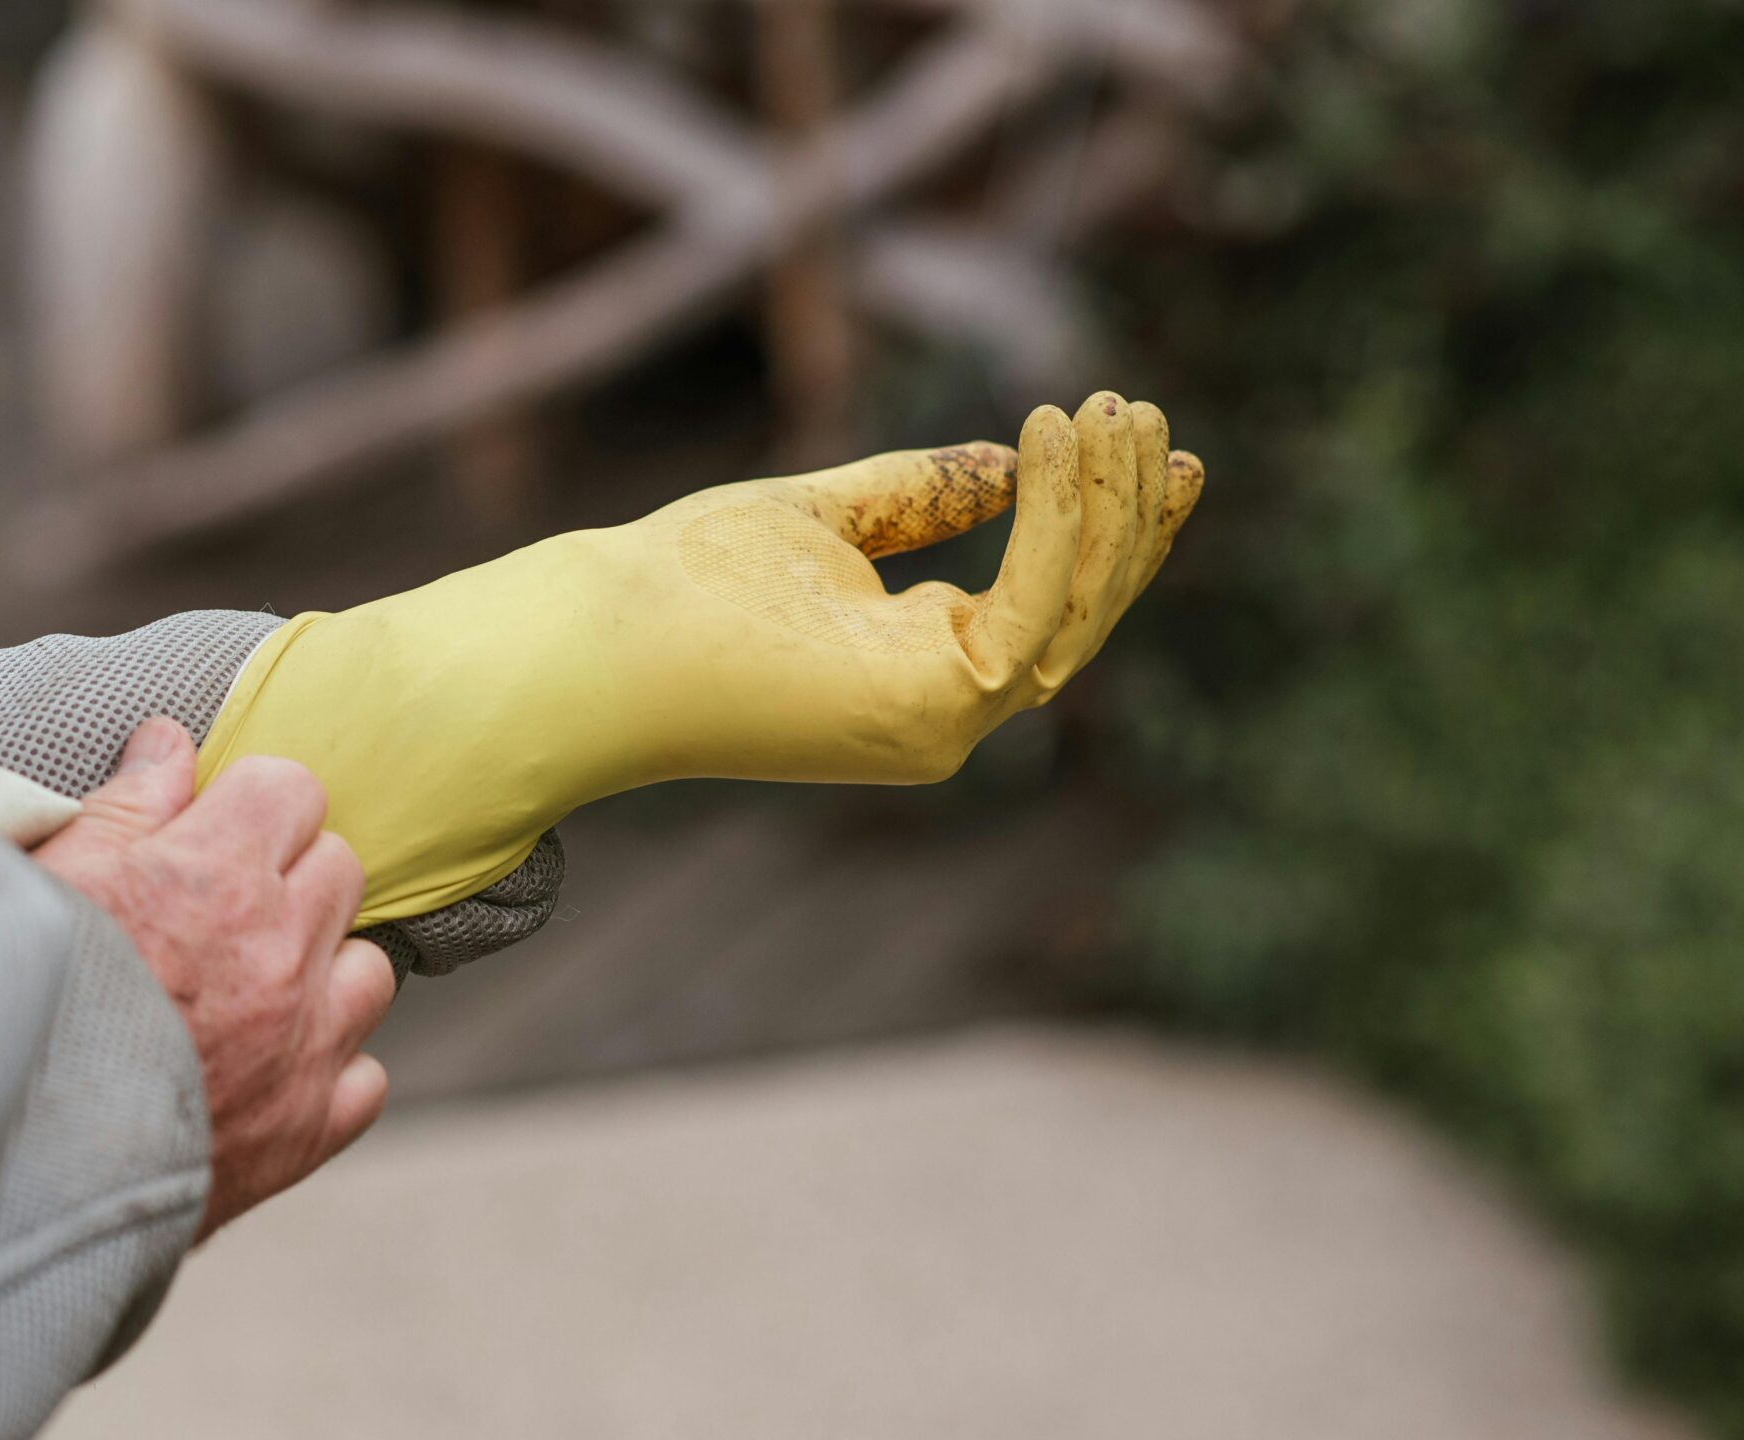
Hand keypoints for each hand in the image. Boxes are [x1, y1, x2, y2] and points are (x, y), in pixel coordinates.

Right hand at [32, 719, 395, 1236]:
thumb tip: (173, 741)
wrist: (11, 1163)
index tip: (215, 832)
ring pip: (371, 969)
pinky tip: (271, 1073)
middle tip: (222, 910)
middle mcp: (280, 952)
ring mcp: (303, 1044)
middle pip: (340, 868)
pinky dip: (329, 1070)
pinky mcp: (306, 1128)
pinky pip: (366, 1077)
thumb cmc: (11, 1005)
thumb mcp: (47, 879)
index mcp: (216, 874)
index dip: (251, 804)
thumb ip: (127, 805)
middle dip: (289, 875)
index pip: (292, 788)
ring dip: (325, 969)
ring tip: (255, 991)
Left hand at [194, 392, 1204, 926]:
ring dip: (1109, 510)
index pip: (1046, 605)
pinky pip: (1031, 607)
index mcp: (916, 677)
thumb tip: (1011, 459)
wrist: (592, 642)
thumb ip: (922, 496)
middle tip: (1149, 416)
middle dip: (1126, 516)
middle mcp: (942, 718)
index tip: (1150, 447)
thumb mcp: (826, 518)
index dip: (1105, 528)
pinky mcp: (928, 706)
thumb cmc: (680, 588)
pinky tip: (1053, 440)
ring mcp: (941, 725)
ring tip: (1116, 410)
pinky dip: (1056, 522)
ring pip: (1071, 615)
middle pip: (1077, 615)